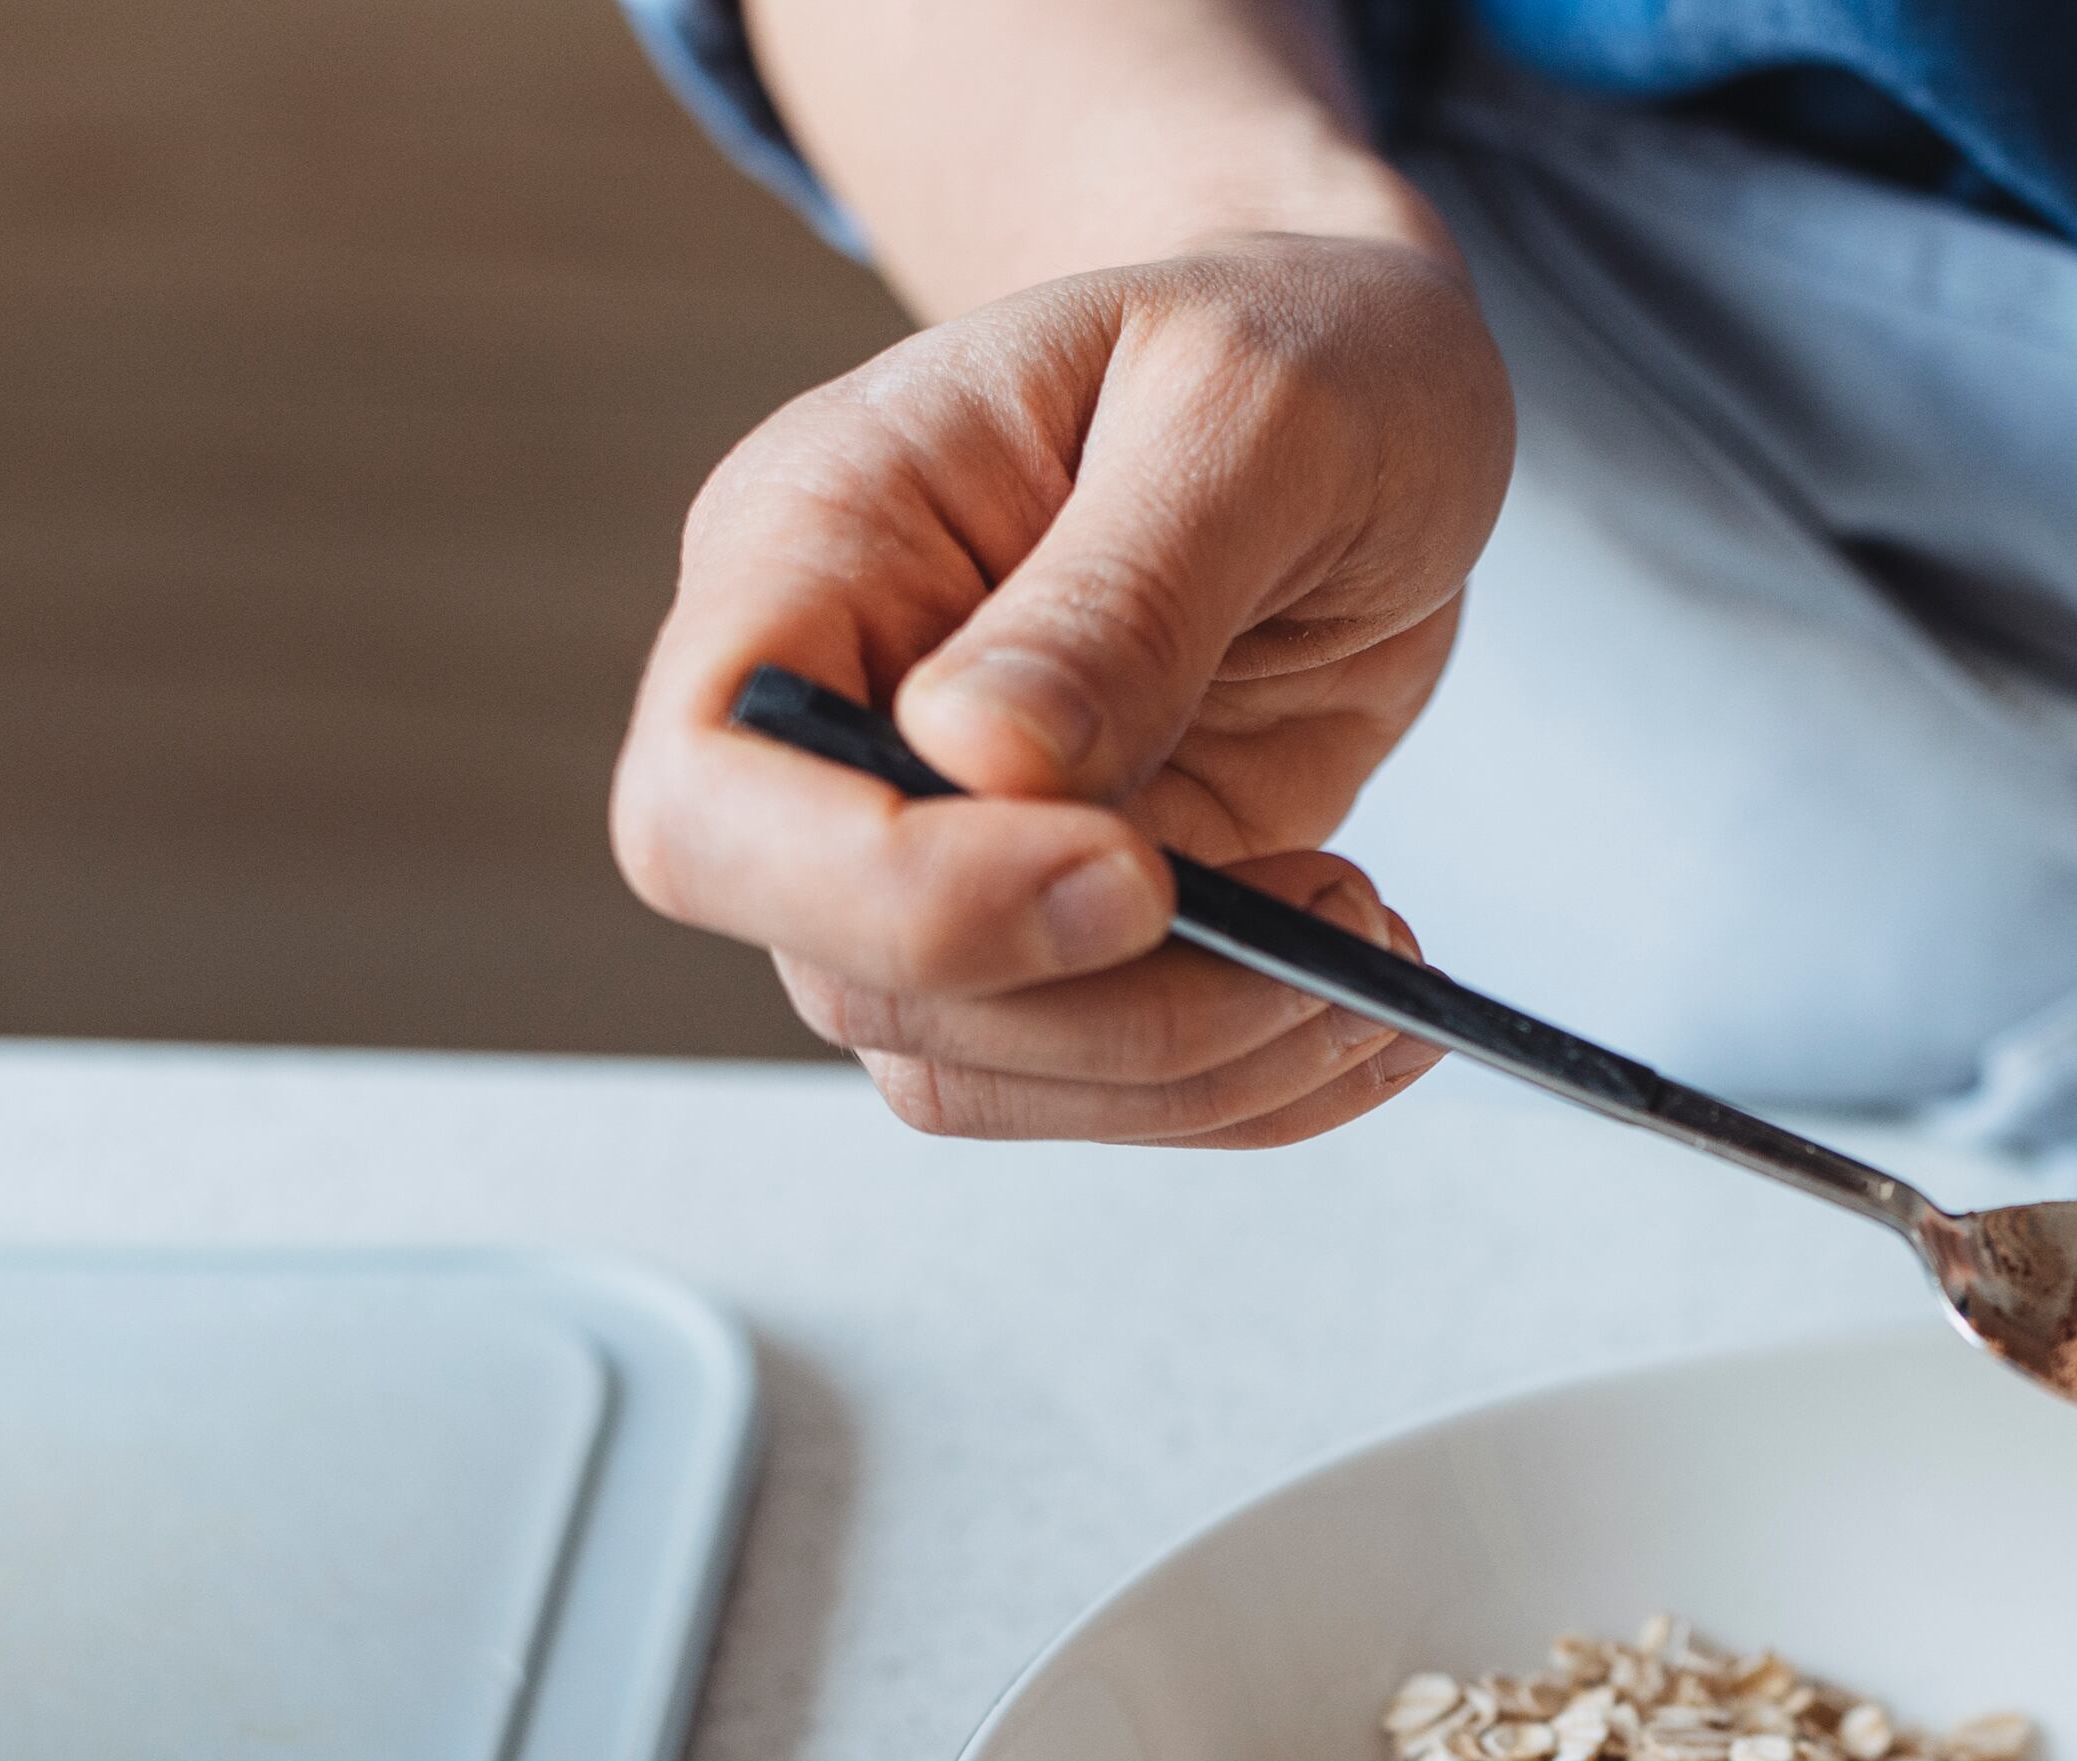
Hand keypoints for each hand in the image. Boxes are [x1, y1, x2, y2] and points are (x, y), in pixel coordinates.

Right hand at [611, 232, 1514, 1144]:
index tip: (1132, 874)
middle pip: (855, 974)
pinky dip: (1241, 1090)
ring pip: (970, 1065)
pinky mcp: (1061, 930)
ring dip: (1191, 1065)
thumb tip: (980, 762)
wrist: (1365, 394)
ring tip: (1368, 955)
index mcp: (817, 542)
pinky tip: (1362, 1010)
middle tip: (1329, 924)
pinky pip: (1093, 1086)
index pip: (708, 796)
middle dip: (1110, 1006)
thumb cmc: (1295, 353)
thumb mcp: (1249, 410)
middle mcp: (843, 714)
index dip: (884, 892)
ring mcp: (943, 844)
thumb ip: (1122, 584)